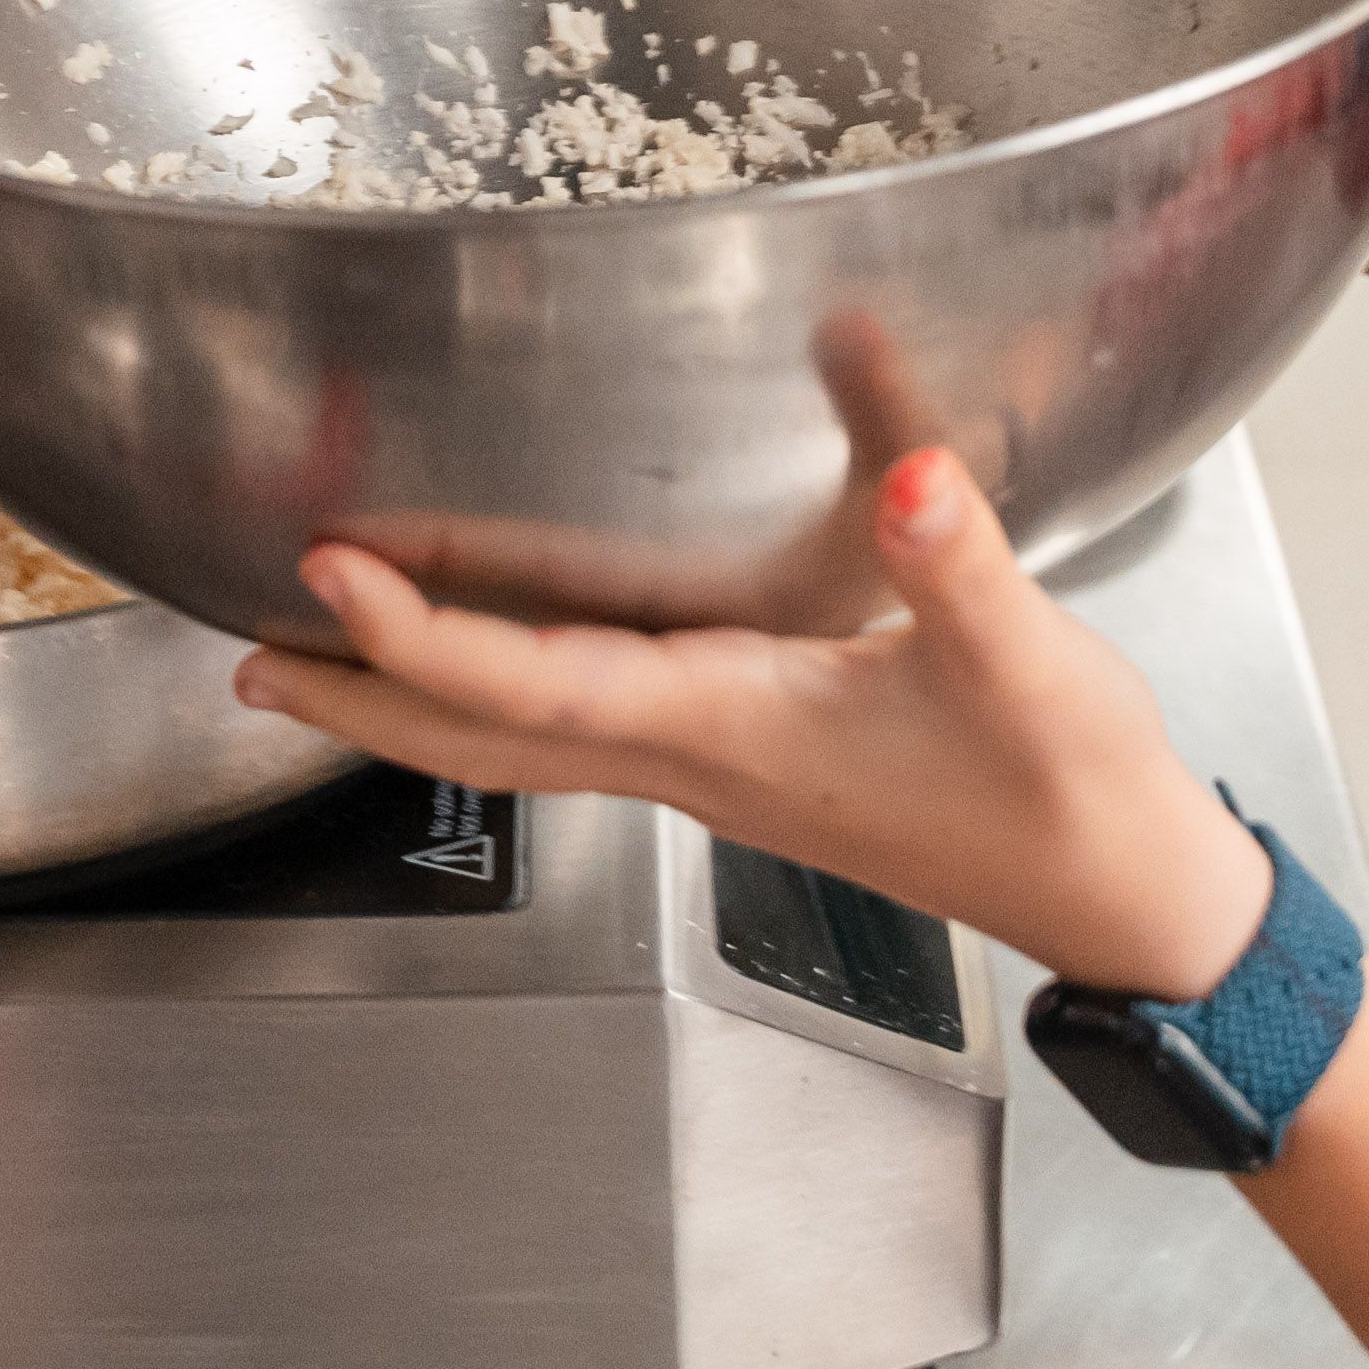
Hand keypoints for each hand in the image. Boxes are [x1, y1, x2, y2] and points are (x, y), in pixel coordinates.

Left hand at [237, 445, 1280, 999]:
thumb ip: (956, 555)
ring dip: (411, 704)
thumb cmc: (1076, 798)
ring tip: (314, 668)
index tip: (327, 576)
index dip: (422, 634)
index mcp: (739, 726)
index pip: (539, 686)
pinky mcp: (755, 766)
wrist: (1127, 906)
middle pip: (487, 738)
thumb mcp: (1028, 663)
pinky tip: (497, 672)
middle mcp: (703, 760)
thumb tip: (903, 463)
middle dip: (358, 698)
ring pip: (524, 744)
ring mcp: (720, 775)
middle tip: (241, 661)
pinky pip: (585, 732)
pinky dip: (504, 696)